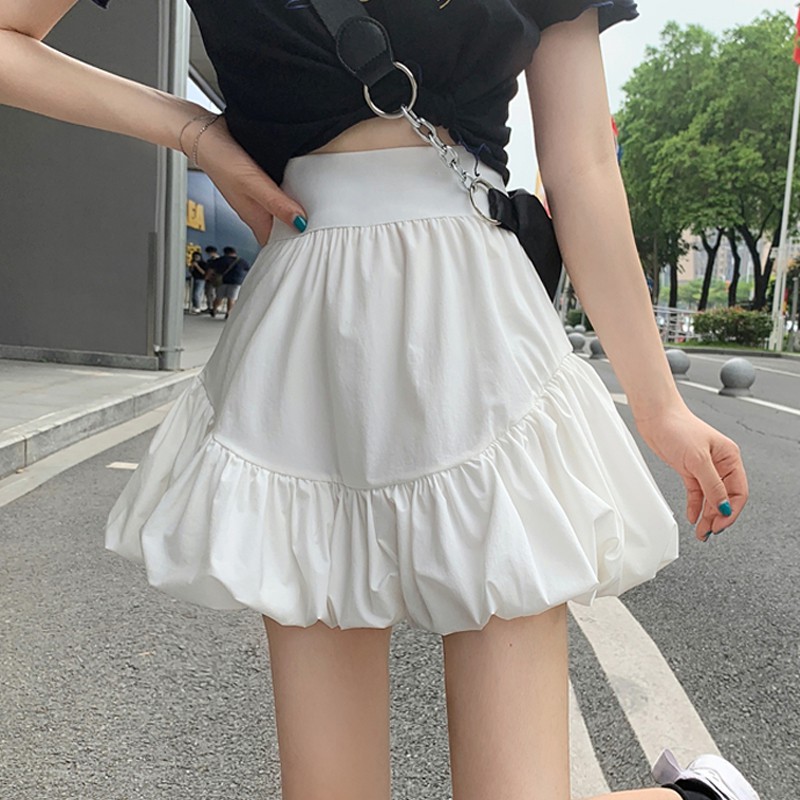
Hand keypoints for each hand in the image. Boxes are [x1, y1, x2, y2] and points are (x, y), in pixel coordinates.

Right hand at [183, 115, 307, 247]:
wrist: (203, 132)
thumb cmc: (221, 159)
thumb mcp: (252, 183)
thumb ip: (276, 204)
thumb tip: (300, 223)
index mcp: (255, 218)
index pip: (277, 245)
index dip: (295, 248)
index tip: (316, 245)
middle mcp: (256, 210)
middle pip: (282, 229)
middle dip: (301, 230)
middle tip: (324, 228)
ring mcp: (257, 197)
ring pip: (281, 211)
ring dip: (297, 211)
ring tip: (320, 210)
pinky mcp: (258, 181)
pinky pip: (277, 194)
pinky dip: (289, 194)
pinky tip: (301, 188)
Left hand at [633, 403, 747, 541]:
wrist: (655, 417)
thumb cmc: (678, 427)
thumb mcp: (698, 460)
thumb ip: (712, 485)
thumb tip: (724, 507)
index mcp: (730, 457)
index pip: (738, 491)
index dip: (731, 511)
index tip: (721, 524)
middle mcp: (720, 463)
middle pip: (724, 497)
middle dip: (718, 517)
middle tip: (708, 532)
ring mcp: (704, 467)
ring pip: (710, 497)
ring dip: (707, 515)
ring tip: (701, 531)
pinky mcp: (688, 469)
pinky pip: (697, 492)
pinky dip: (696, 505)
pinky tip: (693, 516)